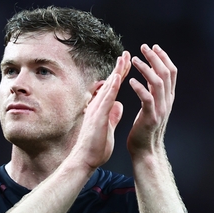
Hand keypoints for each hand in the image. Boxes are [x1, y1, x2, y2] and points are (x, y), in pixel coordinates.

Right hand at [73, 51, 130, 169]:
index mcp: (102, 108)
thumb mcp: (108, 127)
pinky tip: (117, 78)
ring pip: (108, 88)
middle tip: (127, 53)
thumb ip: (113, 115)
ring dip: (116, 72)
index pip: (113, 88)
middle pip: (110, 83)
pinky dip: (112, 88)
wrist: (85, 160)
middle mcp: (97, 106)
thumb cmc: (95, 147)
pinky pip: (106, 100)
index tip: (128, 63)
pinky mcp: (98, 117)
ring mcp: (96, 110)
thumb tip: (119, 106)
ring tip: (124, 59)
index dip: (121, 75)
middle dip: (119, 68)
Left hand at [127, 44, 176, 155]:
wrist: (145, 151)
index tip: (153, 47)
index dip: (163, 57)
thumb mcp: (151, 107)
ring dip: (146, 69)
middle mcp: (167, 101)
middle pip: (166, 73)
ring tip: (134, 60)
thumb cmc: (144, 129)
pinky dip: (140, 88)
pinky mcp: (151, 117)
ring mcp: (161, 109)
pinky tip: (131, 81)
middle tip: (143, 47)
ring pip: (158, 83)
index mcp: (168, 98)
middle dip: (155, 58)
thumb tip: (150, 76)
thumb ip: (152, 92)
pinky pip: (147, 99)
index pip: (171, 72)